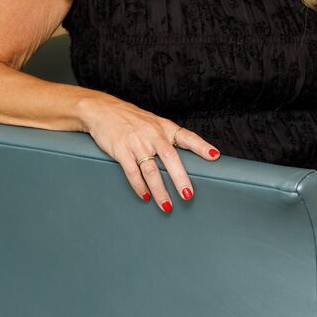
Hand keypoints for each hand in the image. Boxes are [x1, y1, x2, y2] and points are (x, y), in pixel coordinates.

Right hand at [78, 90, 218, 210]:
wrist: (102, 110)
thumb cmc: (131, 119)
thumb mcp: (153, 123)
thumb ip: (166, 138)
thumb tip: (184, 159)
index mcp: (164, 127)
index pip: (187, 136)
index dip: (201, 146)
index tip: (214, 156)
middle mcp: (152, 134)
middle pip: (170, 158)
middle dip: (180, 178)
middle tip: (188, 195)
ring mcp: (136, 143)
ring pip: (151, 170)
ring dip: (160, 190)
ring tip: (167, 205)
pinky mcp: (121, 150)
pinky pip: (132, 172)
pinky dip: (139, 186)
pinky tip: (144, 196)